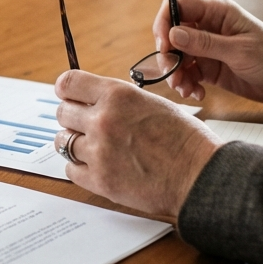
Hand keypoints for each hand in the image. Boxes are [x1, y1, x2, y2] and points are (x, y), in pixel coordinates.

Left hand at [54, 70, 221, 218]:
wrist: (200, 176)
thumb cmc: (185, 139)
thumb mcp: (151, 103)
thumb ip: (118, 101)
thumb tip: (93, 100)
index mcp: (117, 95)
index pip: (67, 83)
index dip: (66, 90)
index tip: (69, 96)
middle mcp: (103, 120)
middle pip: (61, 113)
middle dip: (72, 118)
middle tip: (86, 125)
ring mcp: (99, 151)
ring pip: (62, 141)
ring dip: (75, 143)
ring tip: (94, 147)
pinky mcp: (100, 180)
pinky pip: (70, 169)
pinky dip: (79, 168)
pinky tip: (97, 166)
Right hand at [153, 0, 262, 104]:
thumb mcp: (240, 51)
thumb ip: (205, 43)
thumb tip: (173, 34)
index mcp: (217, 13)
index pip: (178, 6)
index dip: (165, 22)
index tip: (163, 45)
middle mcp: (208, 27)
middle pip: (172, 33)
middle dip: (168, 55)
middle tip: (173, 74)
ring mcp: (208, 48)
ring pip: (177, 55)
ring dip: (176, 73)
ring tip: (185, 88)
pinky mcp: (210, 67)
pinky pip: (188, 72)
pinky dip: (187, 83)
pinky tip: (197, 93)